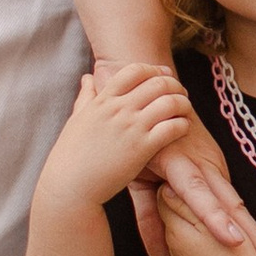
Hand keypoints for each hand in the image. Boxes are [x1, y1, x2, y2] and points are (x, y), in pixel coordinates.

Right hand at [38, 62, 197, 216]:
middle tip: (180, 92)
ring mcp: (131, 128)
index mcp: (103, 100)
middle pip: (157, 83)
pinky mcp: (142, 148)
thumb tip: (88, 78)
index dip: (153, 70)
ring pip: (169, 102)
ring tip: (185, 109)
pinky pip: (172, 128)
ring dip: (183, 103)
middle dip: (174, 84)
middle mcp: (119, 109)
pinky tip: (183, 128)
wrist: (70, 186)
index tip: (162, 76)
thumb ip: (85, 96)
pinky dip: (182, 124)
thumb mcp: (75, 119)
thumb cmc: (70, 156)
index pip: (134, 71)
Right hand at [130, 100, 255, 255]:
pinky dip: (206, 212)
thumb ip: (153, 221)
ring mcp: (191, 162)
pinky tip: (220, 232)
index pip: (230, 212)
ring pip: (217, 201)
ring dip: (231, 228)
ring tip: (244, 252)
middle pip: (234, 211)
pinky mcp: (172, 157)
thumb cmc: (144, 138)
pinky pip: (192, 189)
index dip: (249, 238)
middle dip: (252, 242)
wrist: (137, 90)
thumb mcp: (146, 187)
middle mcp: (205, 168)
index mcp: (205, 174)